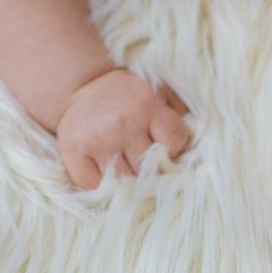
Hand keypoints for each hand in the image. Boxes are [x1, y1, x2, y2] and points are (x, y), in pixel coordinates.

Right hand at [56, 69, 189, 187]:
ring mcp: (98, 139)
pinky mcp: (74, 152)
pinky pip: (94, 186)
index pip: (174, 140)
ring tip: (123, 162)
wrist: (81, 86)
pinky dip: (100, 185)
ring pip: (123, 181)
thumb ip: (179, 108)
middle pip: (150, 167)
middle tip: (143, 158)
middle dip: (150, 167)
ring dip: (126, 178)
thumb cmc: (127, 93)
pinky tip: (102, 168)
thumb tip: (197, 131)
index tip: (164, 146)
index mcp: (147, 105)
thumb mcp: (157, 88)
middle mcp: (123, 123)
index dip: (173, 148)